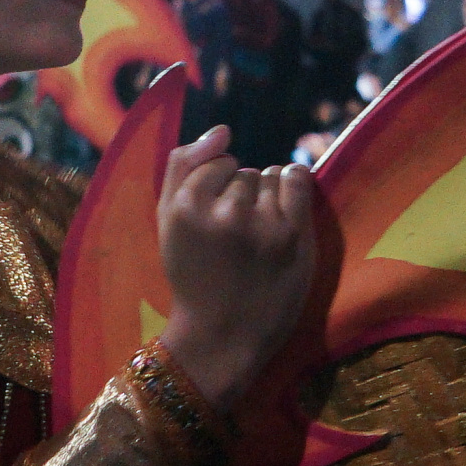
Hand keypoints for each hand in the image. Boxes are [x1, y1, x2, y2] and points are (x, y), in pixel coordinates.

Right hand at [153, 125, 316, 409]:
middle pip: (243, 172)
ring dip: (268, 198)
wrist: (221, 336)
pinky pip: (296, 179)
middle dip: (242, 195)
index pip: (215, 161)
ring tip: (257, 234)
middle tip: (235, 236)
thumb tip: (222, 129)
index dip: (218, 186)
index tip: (215, 218)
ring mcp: (262, 224)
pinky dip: (292, 188)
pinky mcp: (294, 236)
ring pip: (270, 176)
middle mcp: (223, 212)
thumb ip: (183, 167)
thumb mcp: (168, 222)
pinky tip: (282, 216)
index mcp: (184, 208)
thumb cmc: (194, 276)